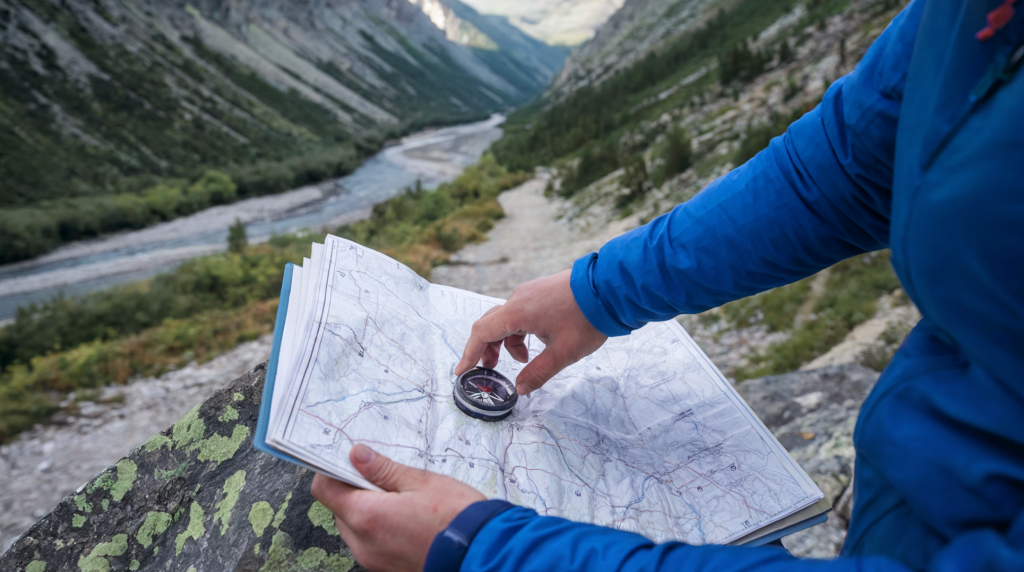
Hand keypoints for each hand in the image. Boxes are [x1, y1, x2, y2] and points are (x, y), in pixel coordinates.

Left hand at [311, 444, 484, 571]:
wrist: (481, 555)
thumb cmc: (455, 517)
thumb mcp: (420, 482)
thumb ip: (383, 469)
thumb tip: (357, 454)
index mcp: (366, 516)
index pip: (324, 489)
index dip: (333, 471)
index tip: (351, 463)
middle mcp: (363, 544)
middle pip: (340, 510)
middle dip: (356, 492)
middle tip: (387, 481)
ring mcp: (373, 561)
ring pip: (355, 529)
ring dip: (369, 513)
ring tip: (403, 503)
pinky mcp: (386, 570)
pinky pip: (371, 545)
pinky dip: (381, 531)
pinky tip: (408, 523)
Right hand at [455, 269, 607, 394]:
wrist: (610, 289)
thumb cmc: (585, 320)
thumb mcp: (562, 354)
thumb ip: (538, 373)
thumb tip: (520, 389)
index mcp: (517, 312)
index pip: (482, 333)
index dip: (469, 354)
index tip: (461, 371)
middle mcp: (519, 298)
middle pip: (491, 324)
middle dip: (488, 349)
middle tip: (492, 369)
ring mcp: (531, 292)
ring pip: (508, 318)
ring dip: (508, 341)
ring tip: (525, 359)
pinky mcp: (542, 291)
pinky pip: (521, 311)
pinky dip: (521, 330)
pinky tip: (539, 341)